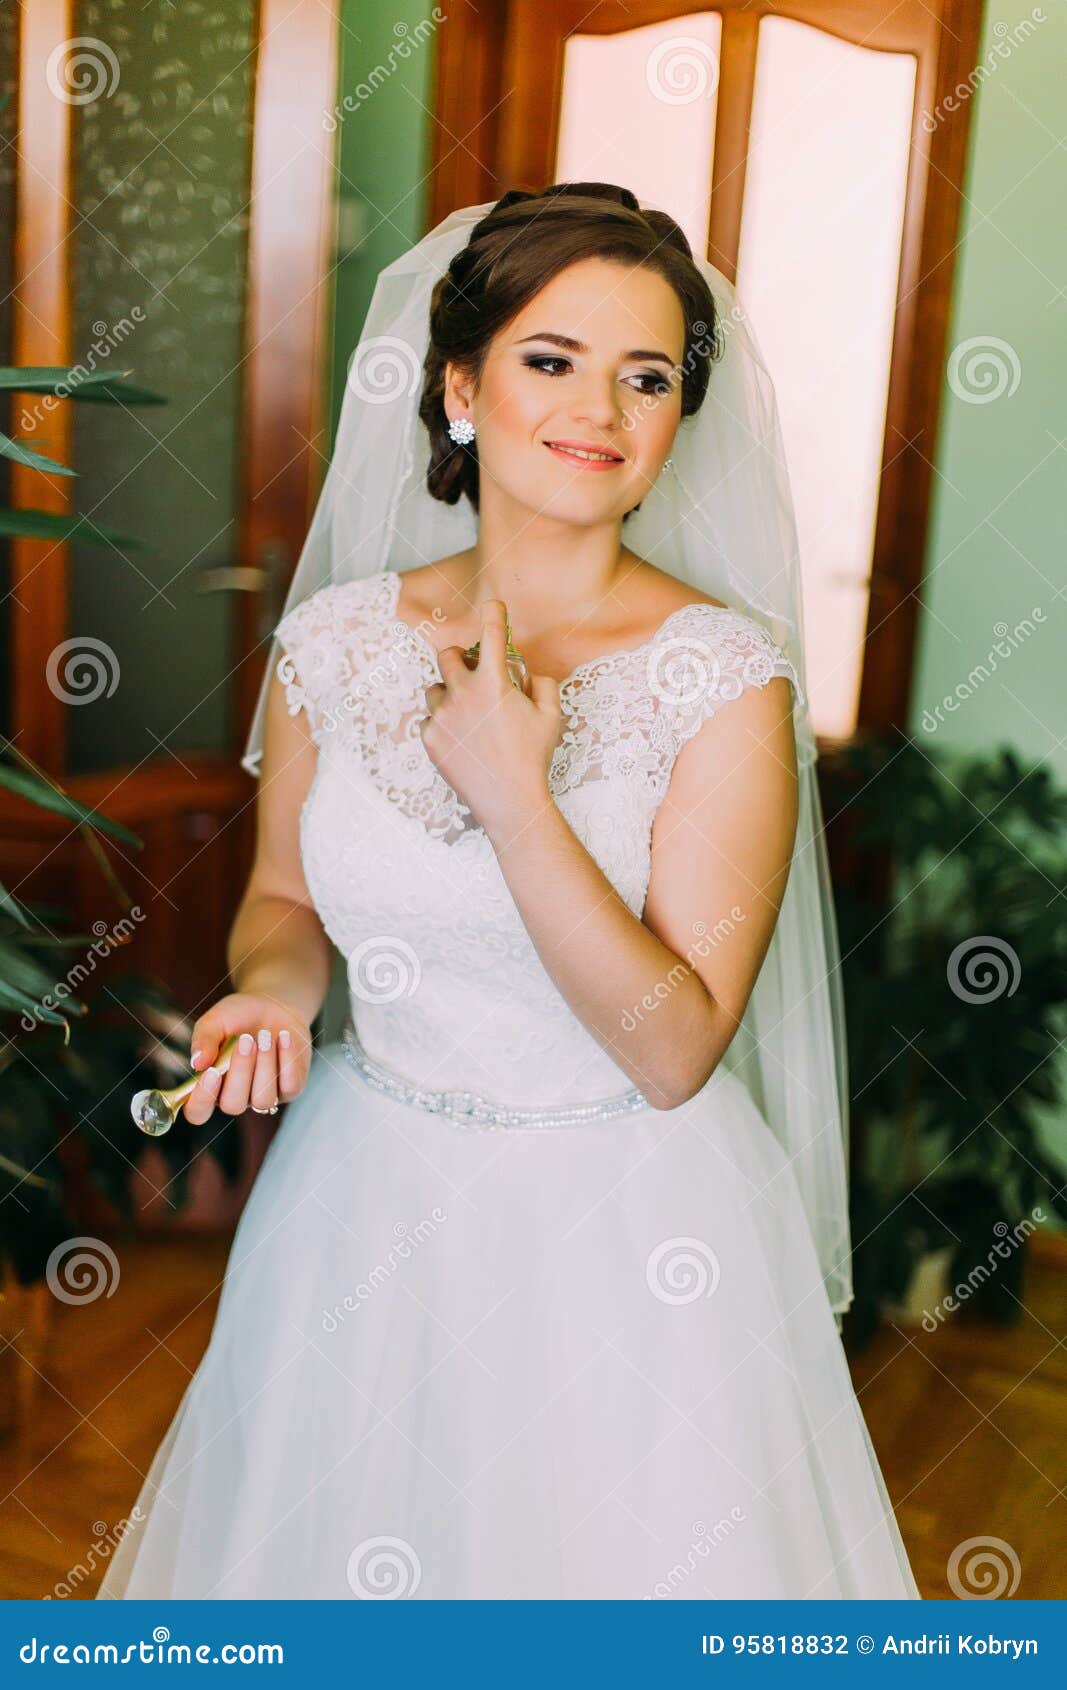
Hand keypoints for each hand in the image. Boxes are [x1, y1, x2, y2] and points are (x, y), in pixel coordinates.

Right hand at [183, 993, 311, 1124]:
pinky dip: (287, 1060)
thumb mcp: (215, 1021)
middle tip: (246, 1040)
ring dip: (264, 1065)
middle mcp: (236, 1096)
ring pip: (263, 1099)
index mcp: (210, 1085)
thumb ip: (203, 1040)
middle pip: (233, 1105)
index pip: (198, 1111)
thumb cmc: (238, 1017)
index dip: (202, 1100)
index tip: (211, 1072)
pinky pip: (290, 1086)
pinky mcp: (291, 1088)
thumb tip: (197, 1063)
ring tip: (265, 1036)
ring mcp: (264, 1096)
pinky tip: (283, 1037)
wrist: (274, 1006)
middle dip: (240, 1072)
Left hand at [419, 599, 561, 841]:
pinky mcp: (430, 739)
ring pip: (435, 689)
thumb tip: (529, 674)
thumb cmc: (533, 758)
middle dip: (461, 658)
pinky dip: (442, 723)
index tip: (494, 605)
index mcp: (493, 684)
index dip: (494, 615)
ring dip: (450, 693)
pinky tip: (462, 738)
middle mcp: (462, 695)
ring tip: (469, 714)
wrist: (509, 801)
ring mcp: (441, 717)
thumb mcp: (551, 717)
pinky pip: (429, 719)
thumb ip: (543, 684)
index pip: (492, 634)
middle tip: (475, 671)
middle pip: (448, 655)